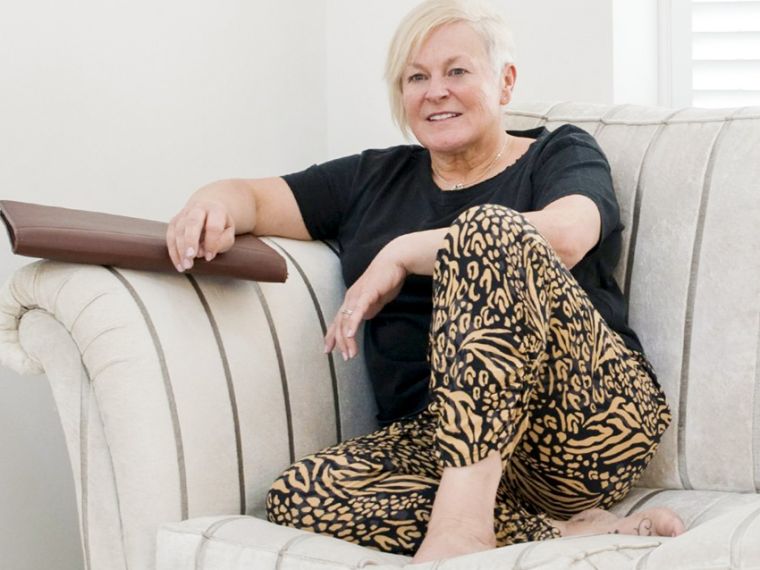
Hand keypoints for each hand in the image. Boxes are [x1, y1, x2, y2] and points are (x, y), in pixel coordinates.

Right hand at [166, 199, 235, 271]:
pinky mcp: (174, 221)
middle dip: (190, 241)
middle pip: (192, 223)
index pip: (213, 226)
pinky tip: (179, 263)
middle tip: (190, 258)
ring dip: (180, 249)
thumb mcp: (229, 232)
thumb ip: (223, 242)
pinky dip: (173, 251)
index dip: (211, 243)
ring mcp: (184, 214)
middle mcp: (198, 209)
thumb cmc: (221, 224)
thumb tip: (206, 254)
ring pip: (178, 230)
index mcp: (216, 210)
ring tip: (186, 265)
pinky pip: (170, 236)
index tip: (209, 256)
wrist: (209, 206)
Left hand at [324, 241, 407, 360]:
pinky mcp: (367, 294)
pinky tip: (350, 334)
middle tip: (345, 357)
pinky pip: (358, 311)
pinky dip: (353, 323)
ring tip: (350, 353)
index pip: (338, 320)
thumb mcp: (375, 299)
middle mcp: (350, 298)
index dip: (332, 336)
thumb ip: (369, 308)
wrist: (394, 262)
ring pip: (347, 320)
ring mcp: (357, 296)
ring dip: (347, 339)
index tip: (328, 350)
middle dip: (340, 342)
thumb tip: (364, 318)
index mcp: (351, 300)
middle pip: (339, 323)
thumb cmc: (386, 279)